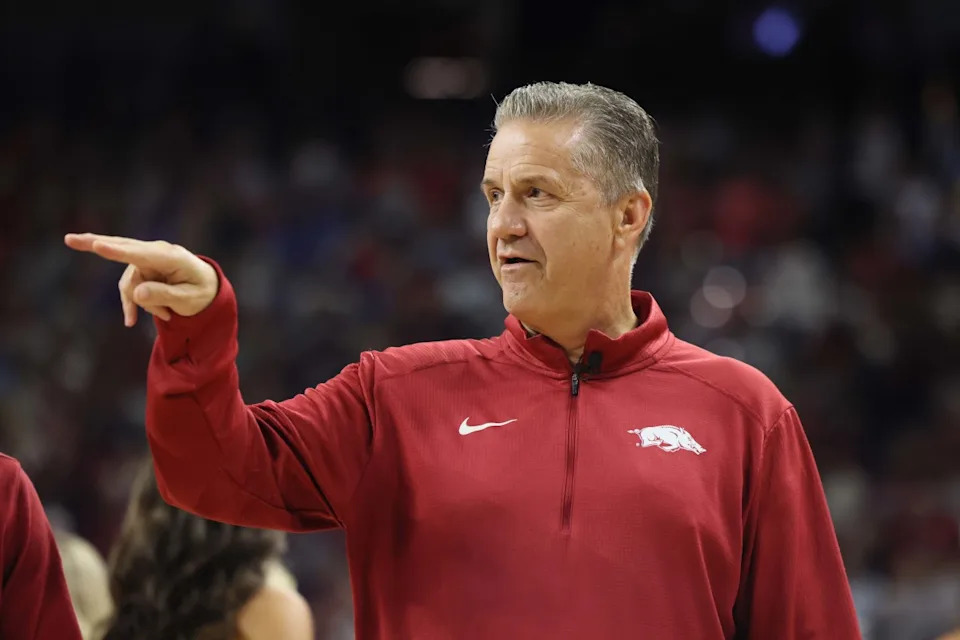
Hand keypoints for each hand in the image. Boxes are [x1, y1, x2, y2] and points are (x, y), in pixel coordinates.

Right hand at [64, 233, 218, 326]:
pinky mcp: (142, 268)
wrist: (208, 290)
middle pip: (121, 248)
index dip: (118, 251)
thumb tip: (137, 294)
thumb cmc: (201, 293)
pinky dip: (139, 303)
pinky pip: (131, 288)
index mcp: (173, 257)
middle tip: (68, 239)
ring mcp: (147, 259)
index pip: (140, 254)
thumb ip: (164, 296)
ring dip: (143, 304)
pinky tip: (146, 318)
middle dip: (95, 244)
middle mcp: (157, 252)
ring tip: (169, 315)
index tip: (98, 245)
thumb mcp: (188, 300)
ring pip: (129, 284)